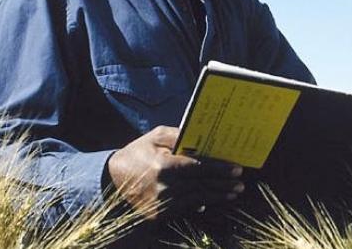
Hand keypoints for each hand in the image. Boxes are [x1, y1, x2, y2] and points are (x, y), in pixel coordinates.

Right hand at [107, 126, 243, 219]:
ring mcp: (161, 204)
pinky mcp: (158, 215)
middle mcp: (164, 187)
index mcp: (164, 165)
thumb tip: (203, 137)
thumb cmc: (137, 153)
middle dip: (223, 184)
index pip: (199, 167)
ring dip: (218, 196)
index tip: (237, 169)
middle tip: (240, 182)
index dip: (220, 168)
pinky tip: (211, 200)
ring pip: (197, 199)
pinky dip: (200, 204)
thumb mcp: (155, 137)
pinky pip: (185, 209)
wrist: (111, 180)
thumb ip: (179, 136)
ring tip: (233, 192)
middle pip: (202, 185)